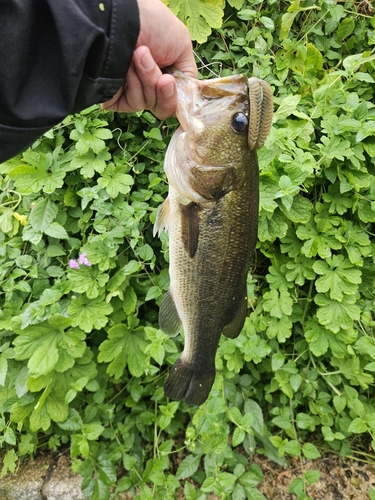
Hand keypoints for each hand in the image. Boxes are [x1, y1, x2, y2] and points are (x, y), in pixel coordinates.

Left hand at [102, 0, 196, 119]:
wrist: (121, 21)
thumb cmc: (152, 25)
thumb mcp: (182, 45)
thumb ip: (188, 74)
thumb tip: (189, 97)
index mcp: (166, 71)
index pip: (177, 98)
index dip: (178, 95)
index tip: (172, 81)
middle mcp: (149, 83)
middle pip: (165, 106)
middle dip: (164, 91)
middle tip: (163, 77)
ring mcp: (132, 91)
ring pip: (150, 103)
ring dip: (148, 81)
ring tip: (139, 55)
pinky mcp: (117, 98)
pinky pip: (134, 104)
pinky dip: (134, 87)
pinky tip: (127, 68)